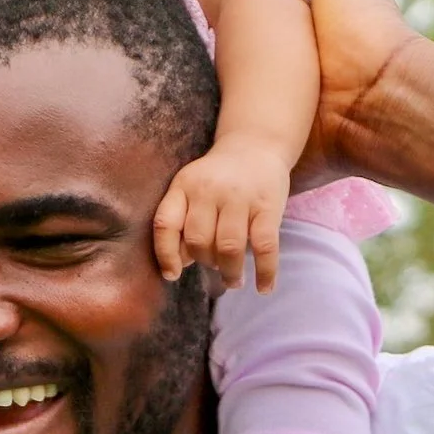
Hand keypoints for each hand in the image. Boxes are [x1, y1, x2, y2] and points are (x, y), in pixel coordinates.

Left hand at [152, 141, 292, 290]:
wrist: (255, 145)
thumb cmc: (218, 178)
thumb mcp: (191, 188)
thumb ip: (181, 220)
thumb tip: (179, 264)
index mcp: (184, 185)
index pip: (165, 223)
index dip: (166, 254)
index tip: (172, 275)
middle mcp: (209, 189)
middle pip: (199, 240)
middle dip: (206, 262)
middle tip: (215, 267)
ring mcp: (240, 197)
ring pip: (229, 247)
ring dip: (230, 272)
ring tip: (233, 280)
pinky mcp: (268, 205)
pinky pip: (265, 246)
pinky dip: (265, 271)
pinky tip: (264, 287)